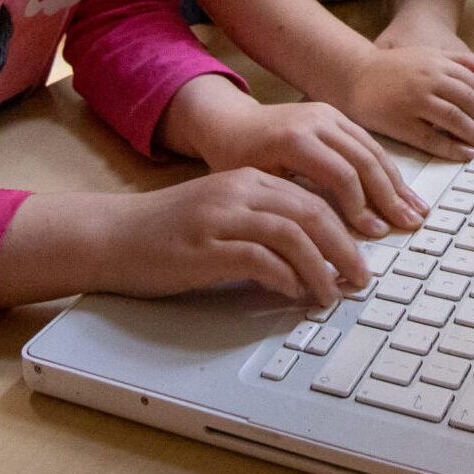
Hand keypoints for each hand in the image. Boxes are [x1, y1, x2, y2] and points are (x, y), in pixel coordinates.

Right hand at [110, 169, 368, 304]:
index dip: (344, 228)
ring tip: (331, 293)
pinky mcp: (205, 248)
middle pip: (311, 213)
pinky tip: (293, 293)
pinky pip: (260, 259)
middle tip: (360, 278)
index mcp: (248, 179)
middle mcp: (239, 191)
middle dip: (344, 248)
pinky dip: (284, 277)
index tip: (359, 256)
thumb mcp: (221, 212)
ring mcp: (221, 218)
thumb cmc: (167, 231)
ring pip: (292, 235)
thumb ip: (261, 223)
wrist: (113, 235)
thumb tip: (310, 254)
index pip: (312, 198)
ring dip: (320, 268)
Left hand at [194, 99, 428, 237]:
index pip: (342, 175)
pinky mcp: (335, 114)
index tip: (375, 234)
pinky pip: (367, 141)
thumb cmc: (235, 157)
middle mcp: (317, 121)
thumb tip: (325, 243)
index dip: (362, 207)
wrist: (228, 120)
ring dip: (396, 182)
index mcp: (296, 139)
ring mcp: (329, 114)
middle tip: (408, 224)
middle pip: (364, 160)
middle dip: (389, 196)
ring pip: (372, 149)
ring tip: (416, 210)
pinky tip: (400, 189)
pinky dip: (386, 167)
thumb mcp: (255, 185)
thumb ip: (292, 206)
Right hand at [344, 44, 473, 160]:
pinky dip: (452, 147)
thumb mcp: (428, 55)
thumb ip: (461, 61)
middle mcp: (428, 79)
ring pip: (455, 119)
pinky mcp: (400, 121)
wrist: (354, 74)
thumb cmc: (392, 67)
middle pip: (469, 103)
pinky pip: (432, 137)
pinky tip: (466, 154)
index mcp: (437, 63)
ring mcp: (414, 101)